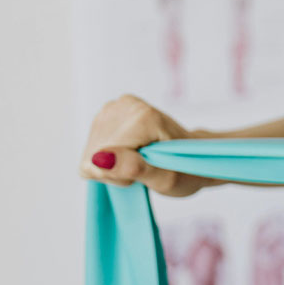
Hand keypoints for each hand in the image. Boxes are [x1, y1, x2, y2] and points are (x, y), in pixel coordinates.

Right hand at [78, 94, 218, 196]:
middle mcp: (123, 105)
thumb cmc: (184, 170)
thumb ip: (132, 168)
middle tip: (144, 167)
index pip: (100, 161)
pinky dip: (109, 157)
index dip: (120, 176)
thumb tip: (99, 159)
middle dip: (116, 170)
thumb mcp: (165, 179)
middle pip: (93, 155)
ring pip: (91, 152)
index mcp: (142, 117)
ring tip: (139, 159)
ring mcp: (114, 106)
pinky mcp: (107, 112)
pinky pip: (92, 148)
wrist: (191, 154)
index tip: (146, 171)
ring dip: (112, 164)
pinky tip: (129, 153)